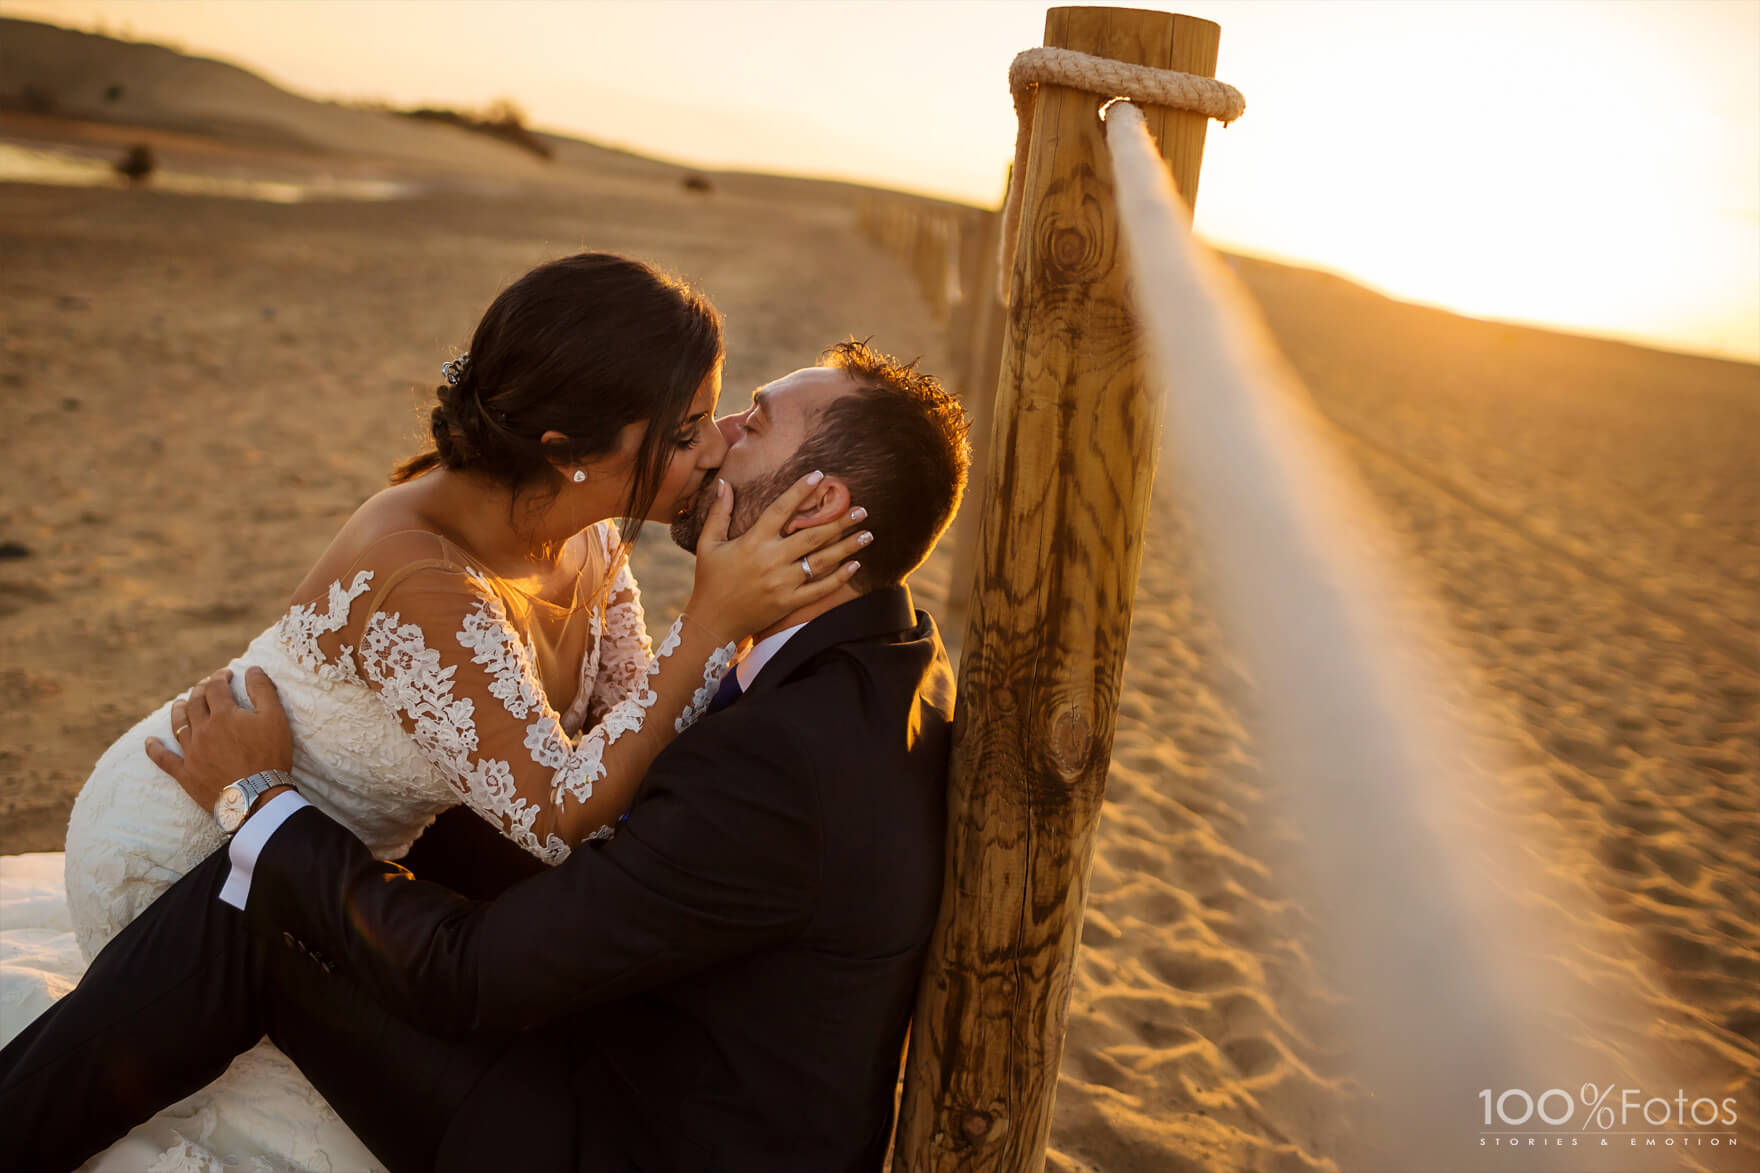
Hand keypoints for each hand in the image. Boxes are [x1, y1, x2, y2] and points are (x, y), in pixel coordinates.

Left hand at [146, 667, 292, 813]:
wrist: (255, 797)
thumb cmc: (270, 756)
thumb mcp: (275, 719)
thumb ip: (263, 691)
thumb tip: (252, 668)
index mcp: (223, 714)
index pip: (216, 688)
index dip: (220, 677)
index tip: (226, 674)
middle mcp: (202, 729)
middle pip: (195, 703)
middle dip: (199, 690)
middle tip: (205, 685)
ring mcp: (191, 751)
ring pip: (178, 725)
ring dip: (178, 710)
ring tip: (179, 702)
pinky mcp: (185, 773)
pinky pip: (164, 759)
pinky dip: (154, 750)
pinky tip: (149, 742)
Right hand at [688, 470, 870, 639]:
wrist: (712, 622)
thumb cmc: (710, 580)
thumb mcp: (708, 544)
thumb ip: (718, 513)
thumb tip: (723, 483)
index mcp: (753, 541)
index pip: (781, 510)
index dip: (800, 491)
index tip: (819, 476)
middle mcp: (771, 560)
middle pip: (812, 535)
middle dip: (839, 520)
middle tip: (861, 509)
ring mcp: (783, 583)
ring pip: (822, 560)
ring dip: (847, 546)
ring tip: (867, 533)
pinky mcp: (789, 602)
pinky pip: (820, 588)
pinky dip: (839, 577)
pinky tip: (856, 564)